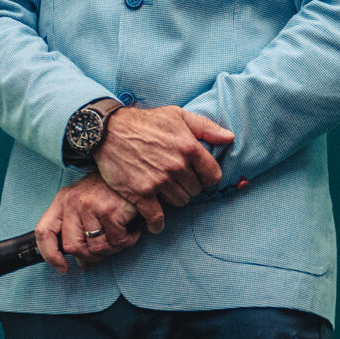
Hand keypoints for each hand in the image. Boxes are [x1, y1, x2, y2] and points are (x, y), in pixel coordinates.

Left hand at [33, 174, 142, 273]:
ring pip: (97, 248)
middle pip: (72, 247)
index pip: (44, 232)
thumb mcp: (87, 205)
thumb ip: (80, 232)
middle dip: (91, 255)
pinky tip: (132, 229)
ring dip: (113, 248)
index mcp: (63, 200)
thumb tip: (84, 264)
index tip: (62, 267)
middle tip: (106, 247)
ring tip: (122, 234)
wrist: (135, 170)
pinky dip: (128, 240)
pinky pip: (116, 241)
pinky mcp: (109, 210)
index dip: (50, 255)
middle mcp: (73, 202)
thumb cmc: (111, 190)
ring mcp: (90, 206)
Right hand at [94, 106, 234, 225]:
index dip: (207, 177)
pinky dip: (157, 223)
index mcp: (189, 147)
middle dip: (189, 186)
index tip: (199, 176)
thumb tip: (230, 138)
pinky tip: (156, 222)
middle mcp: (176, 166)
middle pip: (195, 190)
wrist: (109, 130)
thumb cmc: (146, 121)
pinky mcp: (141, 193)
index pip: (213, 176)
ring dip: (174, 198)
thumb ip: (206, 127)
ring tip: (165, 190)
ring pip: (180, 202)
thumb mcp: (178, 115)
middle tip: (177, 179)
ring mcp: (158, 181)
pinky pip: (157, 217)